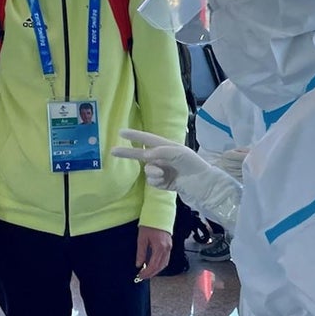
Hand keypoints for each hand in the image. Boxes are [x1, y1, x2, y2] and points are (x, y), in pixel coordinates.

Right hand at [113, 129, 242, 228]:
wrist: (202, 183)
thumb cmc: (192, 164)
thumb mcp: (178, 153)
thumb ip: (161, 152)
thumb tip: (145, 155)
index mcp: (167, 147)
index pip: (147, 139)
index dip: (135, 136)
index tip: (121, 132)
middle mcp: (162, 158)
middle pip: (140, 154)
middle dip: (127, 153)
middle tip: (112, 151)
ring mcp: (161, 171)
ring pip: (147, 170)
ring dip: (153, 171)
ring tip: (164, 173)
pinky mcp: (161, 183)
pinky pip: (151, 181)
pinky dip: (157, 180)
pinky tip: (166, 180)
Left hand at [136, 225, 171, 280]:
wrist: (159, 214)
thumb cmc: (150, 224)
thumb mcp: (142, 238)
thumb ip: (141, 253)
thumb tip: (139, 264)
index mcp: (159, 247)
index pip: (153, 265)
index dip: (146, 272)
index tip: (140, 276)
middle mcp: (166, 248)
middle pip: (160, 267)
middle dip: (151, 273)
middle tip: (143, 276)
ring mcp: (169, 247)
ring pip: (164, 264)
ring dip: (156, 270)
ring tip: (147, 272)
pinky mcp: (170, 245)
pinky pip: (166, 259)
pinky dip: (160, 264)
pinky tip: (154, 265)